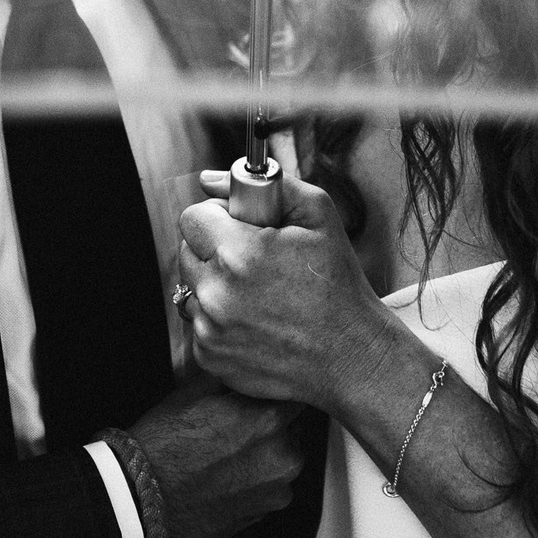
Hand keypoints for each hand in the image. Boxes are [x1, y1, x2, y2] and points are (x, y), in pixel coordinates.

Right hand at [127, 373, 309, 537]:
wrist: (142, 500)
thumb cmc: (162, 446)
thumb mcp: (192, 393)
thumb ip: (230, 378)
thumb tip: (242, 366)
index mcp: (269, 419)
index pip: (297, 395)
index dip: (279, 391)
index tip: (266, 393)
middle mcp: (283, 455)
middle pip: (294, 428)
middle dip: (273, 424)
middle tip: (236, 426)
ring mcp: (277, 488)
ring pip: (284, 459)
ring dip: (267, 454)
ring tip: (227, 455)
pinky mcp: (266, 513)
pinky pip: (272, 487)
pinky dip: (257, 481)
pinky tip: (226, 478)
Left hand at [177, 170, 412, 415]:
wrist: (351, 356)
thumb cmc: (338, 285)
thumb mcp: (319, 216)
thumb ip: (266, 186)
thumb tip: (210, 180)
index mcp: (238, 254)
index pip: (193, 217)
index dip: (218, 217)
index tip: (242, 227)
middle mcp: (216, 294)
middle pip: (186, 251)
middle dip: (214, 249)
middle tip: (253, 259)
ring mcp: (209, 330)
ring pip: (190, 288)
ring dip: (214, 284)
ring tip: (257, 292)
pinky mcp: (209, 357)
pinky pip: (198, 323)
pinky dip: (218, 319)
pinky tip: (255, 320)